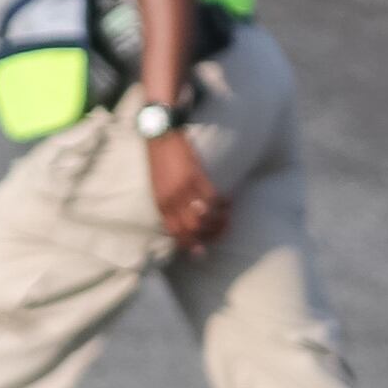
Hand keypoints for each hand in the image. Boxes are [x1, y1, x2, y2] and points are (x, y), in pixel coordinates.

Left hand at [146, 130, 228, 253]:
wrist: (160, 136)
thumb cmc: (159, 161)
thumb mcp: (157, 187)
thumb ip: (167, 204)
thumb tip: (181, 219)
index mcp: (161, 204)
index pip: (176, 233)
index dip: (189, 244)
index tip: (201, 251)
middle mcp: (172, 201)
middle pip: (192, 230)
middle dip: (208, 237)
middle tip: (219, 235)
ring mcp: (184, 190)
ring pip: (204, 218)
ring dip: (219, 223)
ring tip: (227, 220)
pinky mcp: (196, 177)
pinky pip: (213, 199)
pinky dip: (223, 204)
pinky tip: (229, 202)